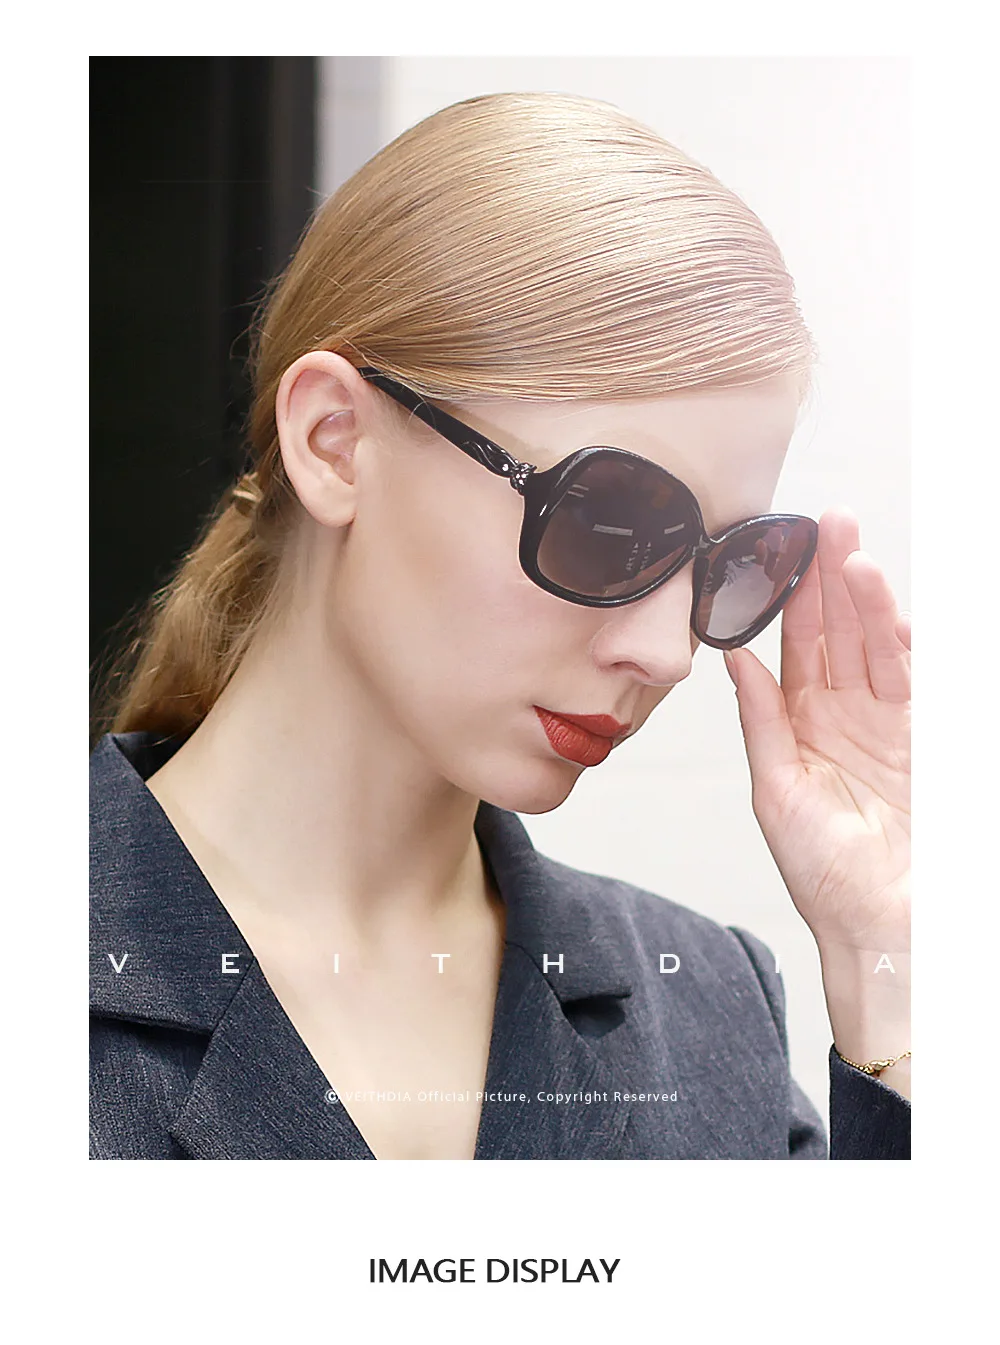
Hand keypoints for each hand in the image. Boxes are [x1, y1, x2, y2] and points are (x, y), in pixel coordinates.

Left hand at [724, 507, 909, 953]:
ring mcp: (888, 724)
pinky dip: (900, 642)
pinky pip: (911, 678)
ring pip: (877, 646)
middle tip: (829, 522)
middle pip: (841, 632)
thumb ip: (762, 719)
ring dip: (867, 600)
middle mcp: (845, 716)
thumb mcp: (776, 789)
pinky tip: (886, 606)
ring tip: (853, 554)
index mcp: (802, 724)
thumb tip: (733, 657)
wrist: (881, 923)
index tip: (789, 549)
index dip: (796, 598)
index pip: (799, 646)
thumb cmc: (824, 872)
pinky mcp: (923, 738)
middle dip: (835, 577)